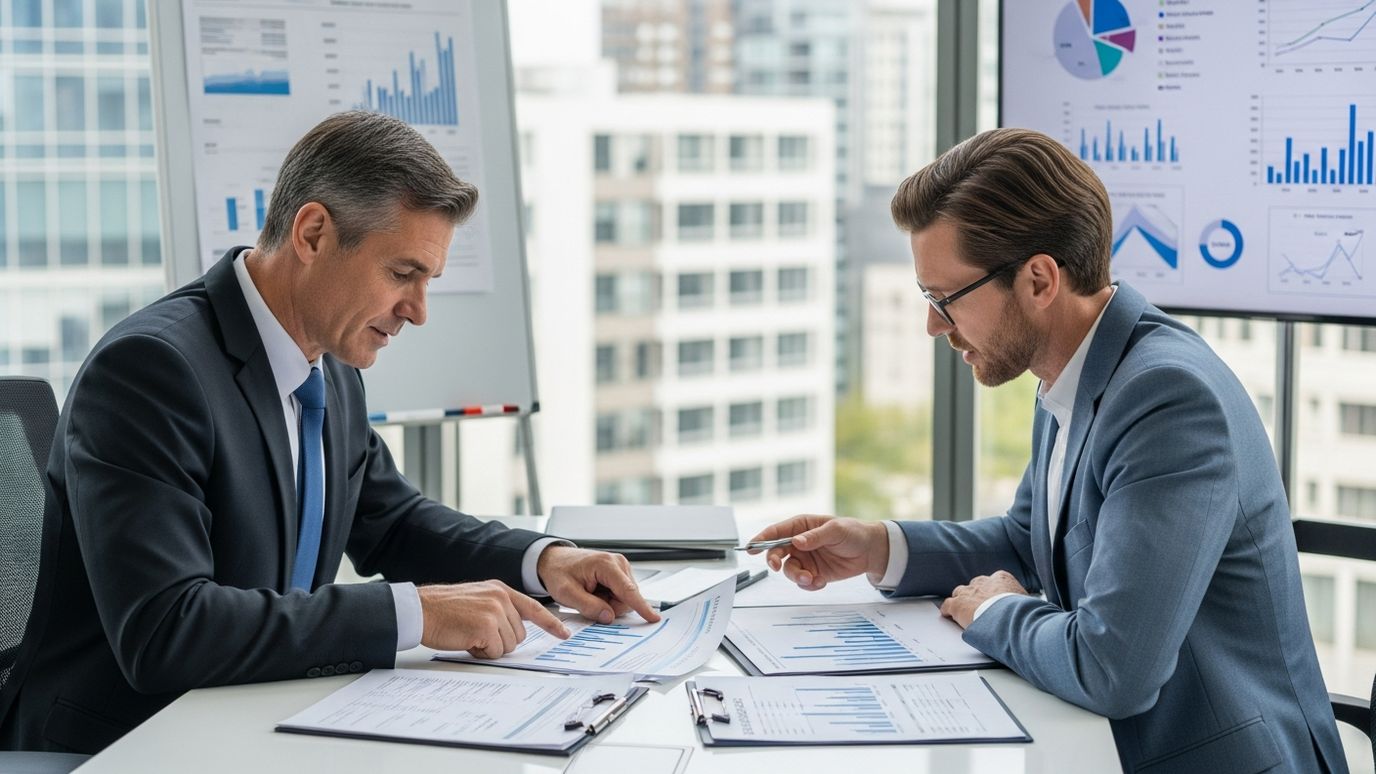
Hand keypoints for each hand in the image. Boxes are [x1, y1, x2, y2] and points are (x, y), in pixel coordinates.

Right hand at [417, 580, 568, 658]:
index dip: (551, 624)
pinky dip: (481, 652)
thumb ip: (499, 609)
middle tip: (476, 633)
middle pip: (520, 634)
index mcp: (500, 590)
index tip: (564, 634)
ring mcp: (495, 611)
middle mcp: (501, 598)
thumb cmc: (443, 610)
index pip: (534, 608)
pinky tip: (466, 640)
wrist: (421, 610)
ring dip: (490, 647)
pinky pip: (496, 651)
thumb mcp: (477, 599)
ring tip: (469, 635)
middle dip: (500, 641)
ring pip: (509, 645)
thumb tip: (514, 631)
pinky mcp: (486, 626)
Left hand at [536, 546, 660, 624]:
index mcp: (605, 564)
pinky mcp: (619, 574)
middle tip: (588, 600)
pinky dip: (608, 598)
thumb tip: (609, 617)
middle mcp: (618, 563)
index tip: (654, 618)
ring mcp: (620, 567)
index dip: (641, 606)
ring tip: (590, 593)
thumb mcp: (566, 593)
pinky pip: (621, 595)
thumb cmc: (559, 572)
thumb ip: (588, 606)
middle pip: (626, 598)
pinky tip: (596, 592)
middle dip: (610, 607)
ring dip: (608, 603)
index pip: (628, 590)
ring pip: (624, 598)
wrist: (555, 560)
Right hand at [746, 515, 889, 589]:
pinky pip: (802, 583)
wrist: (870, 551)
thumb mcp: (836, 530)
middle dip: (774, 560)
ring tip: (811, 578)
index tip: (750, 548)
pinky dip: (809, 585)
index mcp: (801, 526)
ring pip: (789, 571)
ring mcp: (805, 559)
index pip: (776, 531)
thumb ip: (815, 536)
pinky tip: (821, 582)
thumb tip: (796, 542)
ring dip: (796, 576)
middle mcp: (798, 543)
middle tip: (776, 567)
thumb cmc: (853, 532)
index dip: (761, 539)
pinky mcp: (813, 573)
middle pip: (776, 552)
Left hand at [939, 570, 1029, 628]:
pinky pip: (948, 605)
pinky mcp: (958, 605)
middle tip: (978, 607)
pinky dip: (948, 610)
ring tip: (963, 611)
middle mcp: (983, 582)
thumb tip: (1035, 609)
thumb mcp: (1028, 601)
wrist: (1010, 618)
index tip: (993, 600)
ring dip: (962, 601)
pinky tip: (948, 615)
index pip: (993, 581)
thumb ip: (1025, 601)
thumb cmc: (1023, 612)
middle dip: (976, 595)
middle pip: (975, 585)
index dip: (992, 592)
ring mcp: (969, 592)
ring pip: (960, 593)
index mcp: (1002, 578)